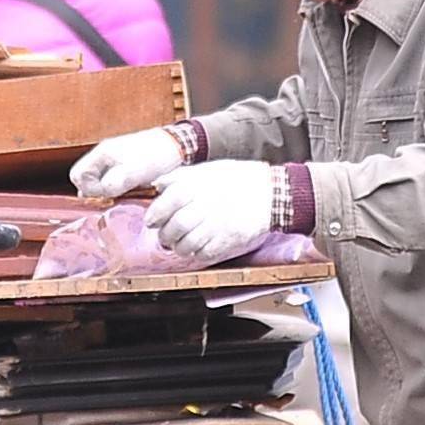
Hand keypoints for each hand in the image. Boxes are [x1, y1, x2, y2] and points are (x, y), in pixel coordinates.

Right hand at [70, 125, 186, 198]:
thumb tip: (95, 194)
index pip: (77, 175)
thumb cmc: (157, 154)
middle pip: (87, 179)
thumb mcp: (135, 171)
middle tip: (114, 199)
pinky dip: (120, 188)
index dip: (87, 188)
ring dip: (110, 191)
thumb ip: (113, 182)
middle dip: (97, 192)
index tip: (104, 196)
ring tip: (126, 195)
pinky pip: (113, 180)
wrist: (178, 144)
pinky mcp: (125, 165)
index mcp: (102, 153)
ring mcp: (114, 160)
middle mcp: (105, 156)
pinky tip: (133, 191)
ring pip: (100, 181)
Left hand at [146, 160, 280, 265]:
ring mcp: (216, 225)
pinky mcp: (227, 240)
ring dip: (178, 247)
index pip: (165, 204)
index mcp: (195, 186)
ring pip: (185, 245)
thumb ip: (179, 177)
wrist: (271, 192)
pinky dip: (196, 253)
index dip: (155, 215)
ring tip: (179, 243)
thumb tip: (157, 185)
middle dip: (165, 235)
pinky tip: (198, 246)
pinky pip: (203, 254)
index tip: (152, 221)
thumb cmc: (238, 178)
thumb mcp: (206, 170)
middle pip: (173, 228)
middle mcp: (203, 206)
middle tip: (165, 235)